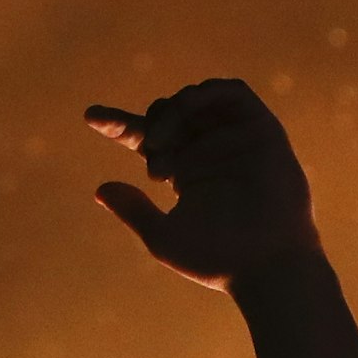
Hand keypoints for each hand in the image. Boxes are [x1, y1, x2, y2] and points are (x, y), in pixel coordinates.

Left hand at [84, 78, 319, 291]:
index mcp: (183, 173)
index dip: (118, 125)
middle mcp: (206, 151)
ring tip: (162, 139)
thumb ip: (134, 210)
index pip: (145, 140)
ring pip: (196, 100)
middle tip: (152, 153)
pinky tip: (188, 106)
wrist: (265, 264)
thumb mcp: (163, 236)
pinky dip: (206, 93)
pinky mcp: (260, 129)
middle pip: (167, 115)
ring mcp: (233, 138)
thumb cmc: (216, 259)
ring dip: (174, 110)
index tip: (91, 116)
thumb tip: (99, 188)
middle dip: (152, 124)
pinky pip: (232, 93)